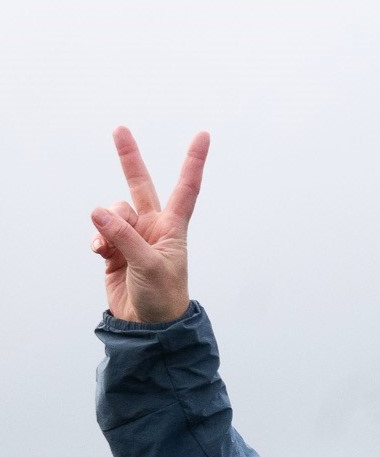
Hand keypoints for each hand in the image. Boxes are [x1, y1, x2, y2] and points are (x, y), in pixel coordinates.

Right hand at [91, 127, 209, 322]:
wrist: (149, 327)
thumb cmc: (163, 298)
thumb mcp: (149, 266)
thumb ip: (124, 237)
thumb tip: (98, 211)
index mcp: (173, 228)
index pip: (186, 189)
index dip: (193, 162)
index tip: (204, 135)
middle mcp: (154, 227)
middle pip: (140, 186)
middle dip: (129, 159)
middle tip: (119, 129)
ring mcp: (133, 237)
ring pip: (113, 212)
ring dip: (108, 226)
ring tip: (111, 248)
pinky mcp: (115, 249)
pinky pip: (99, 231)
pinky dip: (97, 239)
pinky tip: (102, 253)